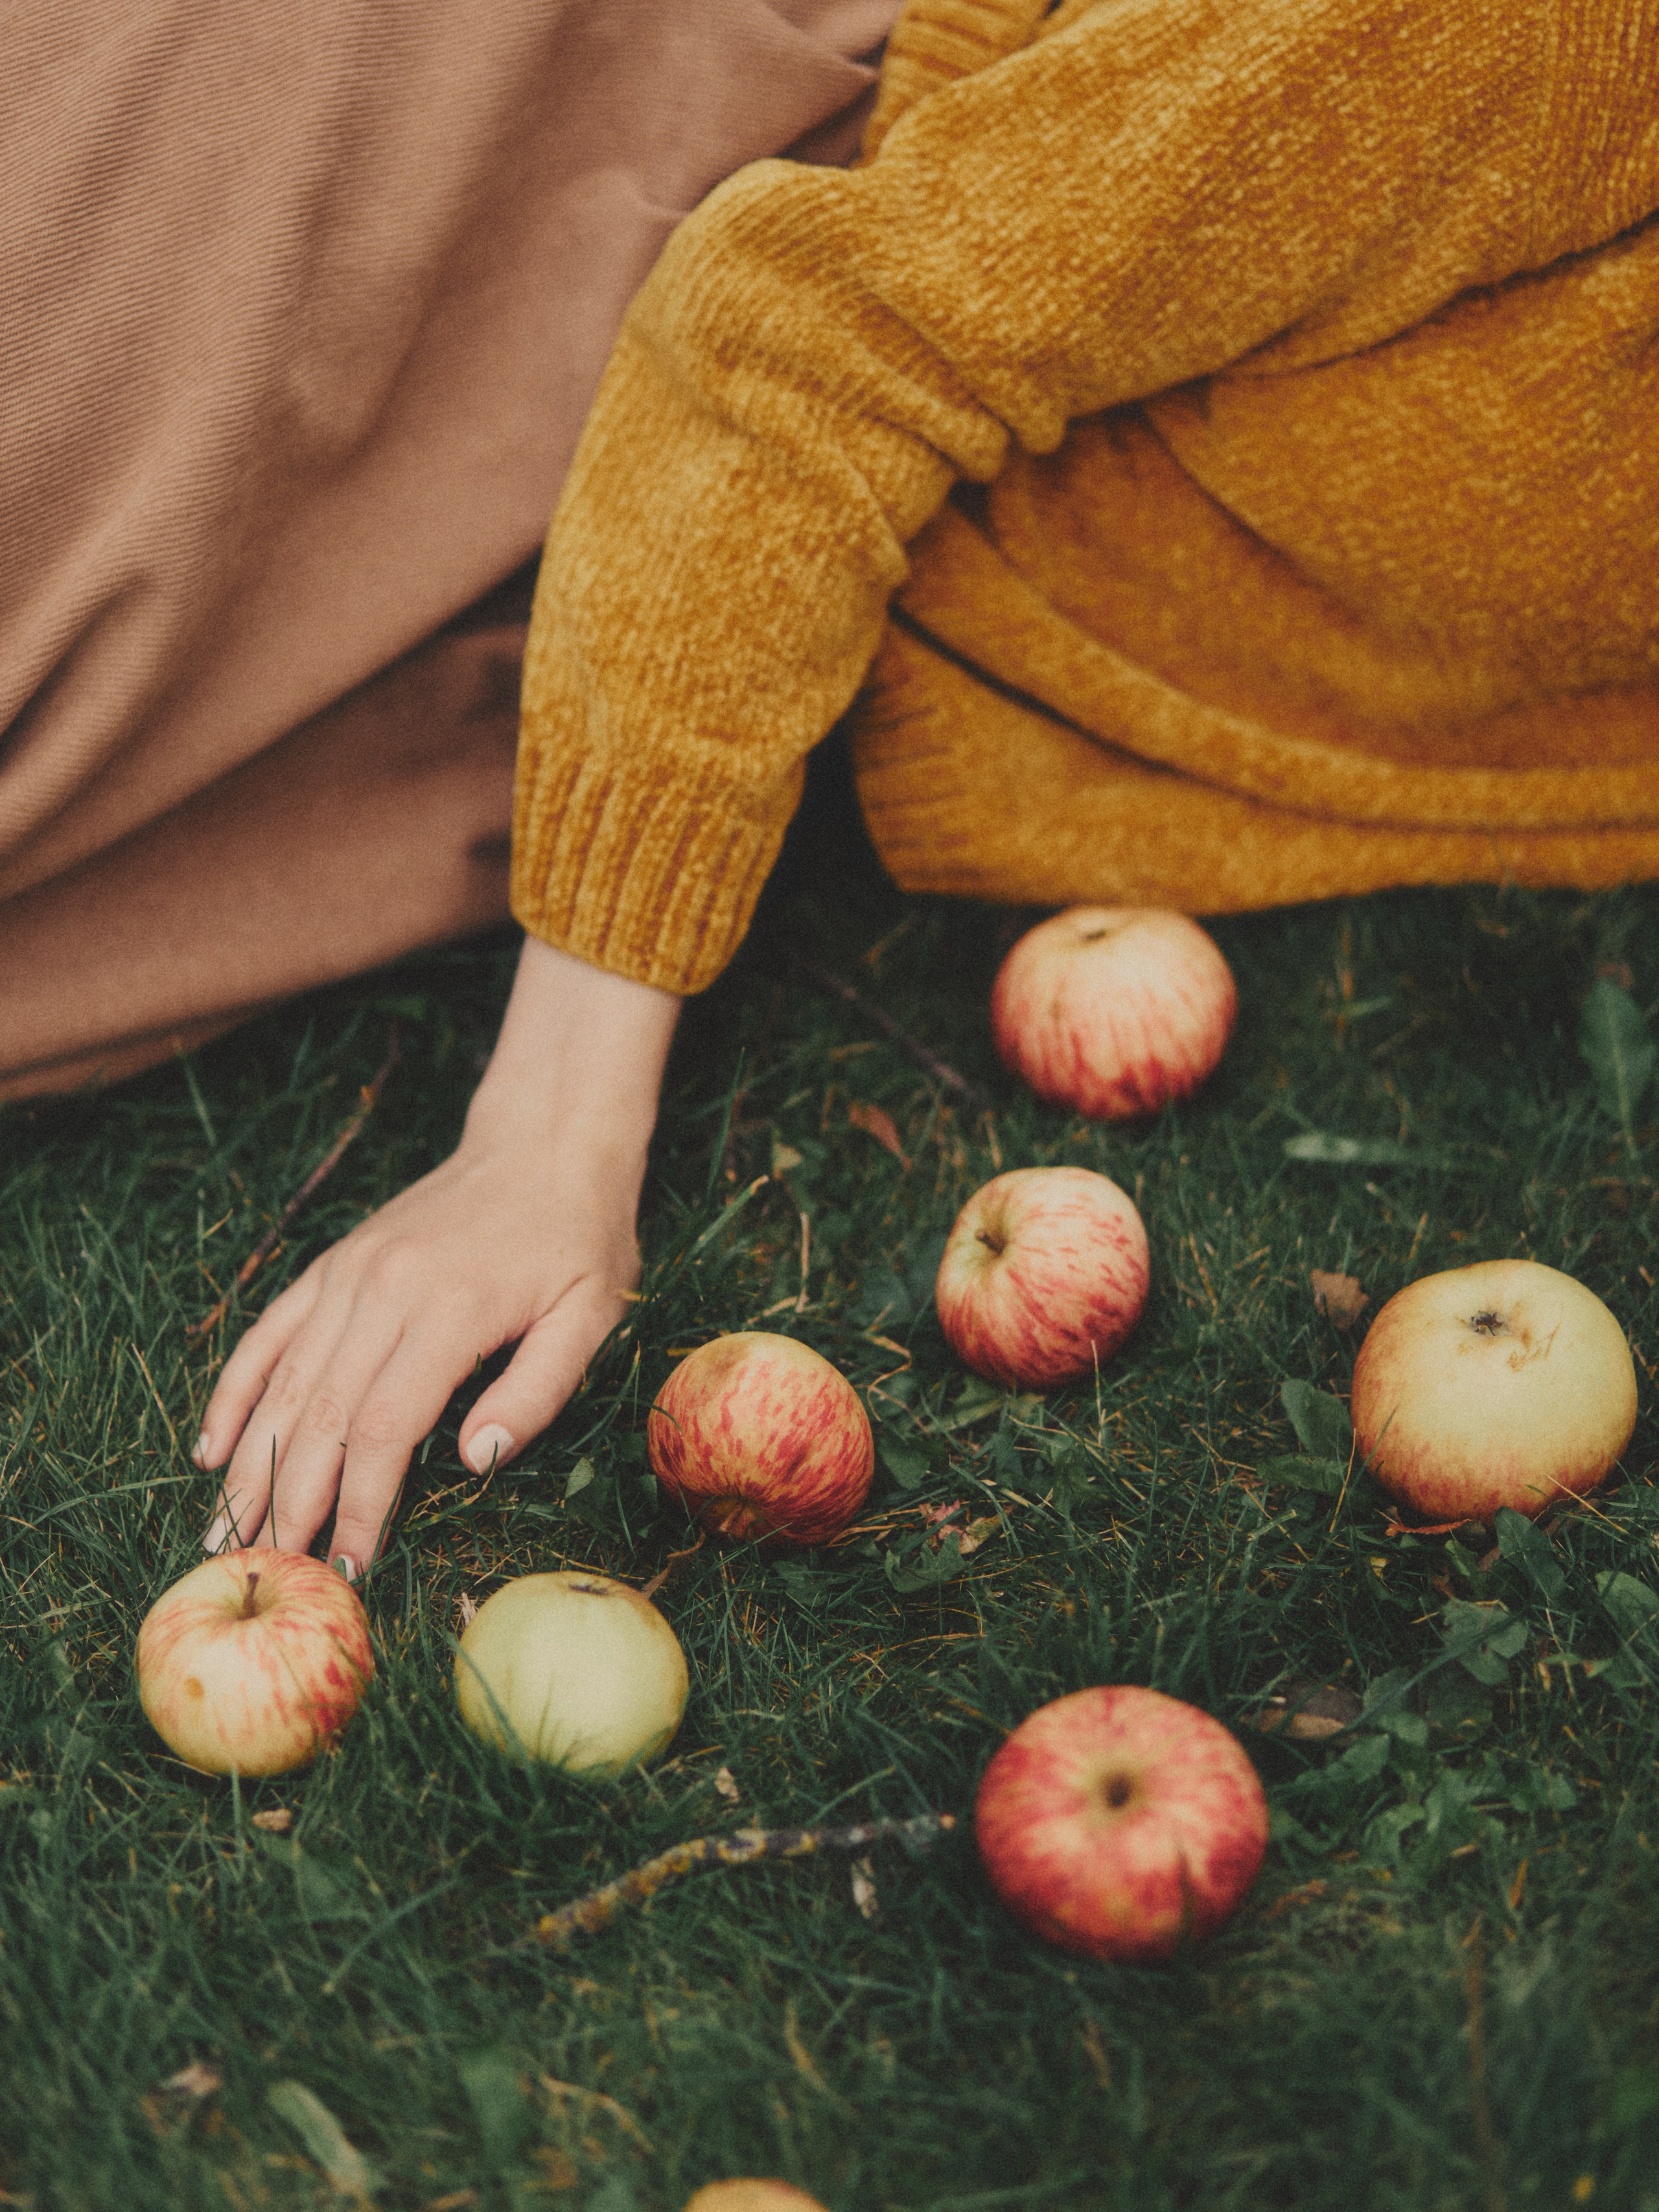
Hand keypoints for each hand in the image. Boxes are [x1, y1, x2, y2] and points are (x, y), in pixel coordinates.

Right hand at [194, 940, 679, 1573]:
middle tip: (273, 1574)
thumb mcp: (590, 1315)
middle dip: (291, 1502)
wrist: (544, 1142)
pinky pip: (269, 1334)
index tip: (350, 1565)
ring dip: (250, 1464)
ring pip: (284, 1383)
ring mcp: (349, 1274)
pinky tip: (210, 1448)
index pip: (385, 1428)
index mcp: (449, 1310)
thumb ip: (538, 1390)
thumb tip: (476, 1461)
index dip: (361, 1503)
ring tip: (227, 1533)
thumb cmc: (579, 1238)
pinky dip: (235, 1391)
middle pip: (321, 1416)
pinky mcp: (334, 1264)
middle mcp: (383, 1290)